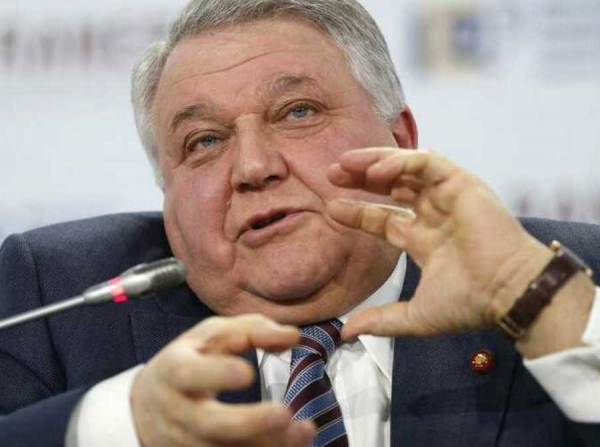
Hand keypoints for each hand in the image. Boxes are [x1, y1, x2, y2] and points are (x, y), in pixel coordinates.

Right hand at [131, 314, 314, 446]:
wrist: (148, 406)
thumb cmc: (190, 359)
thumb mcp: (211, 335)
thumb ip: (252, 330)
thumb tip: (293, 335)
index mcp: (174, 370)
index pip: (188, 373)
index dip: (216, 374)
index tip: (248, 372)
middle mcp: (178, 410)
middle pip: (209, 424)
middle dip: (248, 422)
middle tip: (283, 413)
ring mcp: (188, 441)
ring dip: (268, 443)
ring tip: (304, 430)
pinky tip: (295, 443)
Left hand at [326, 148, 552, 338]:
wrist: (508, 293)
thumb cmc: (470, 302)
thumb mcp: (417, 315)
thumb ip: (382, 320)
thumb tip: (345, 334)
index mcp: (423, 240)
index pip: (383, 219)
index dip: (357, 212)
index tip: (330, 207)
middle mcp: (433, 215)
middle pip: (390, 188)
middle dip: (360, 179)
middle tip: (331, 173)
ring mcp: (446, 197)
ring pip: (404, 170)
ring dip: (373, 163)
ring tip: (344, 165)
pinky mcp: (460, 183)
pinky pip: (425, 164)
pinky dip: (399, 162)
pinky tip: (375, 171)